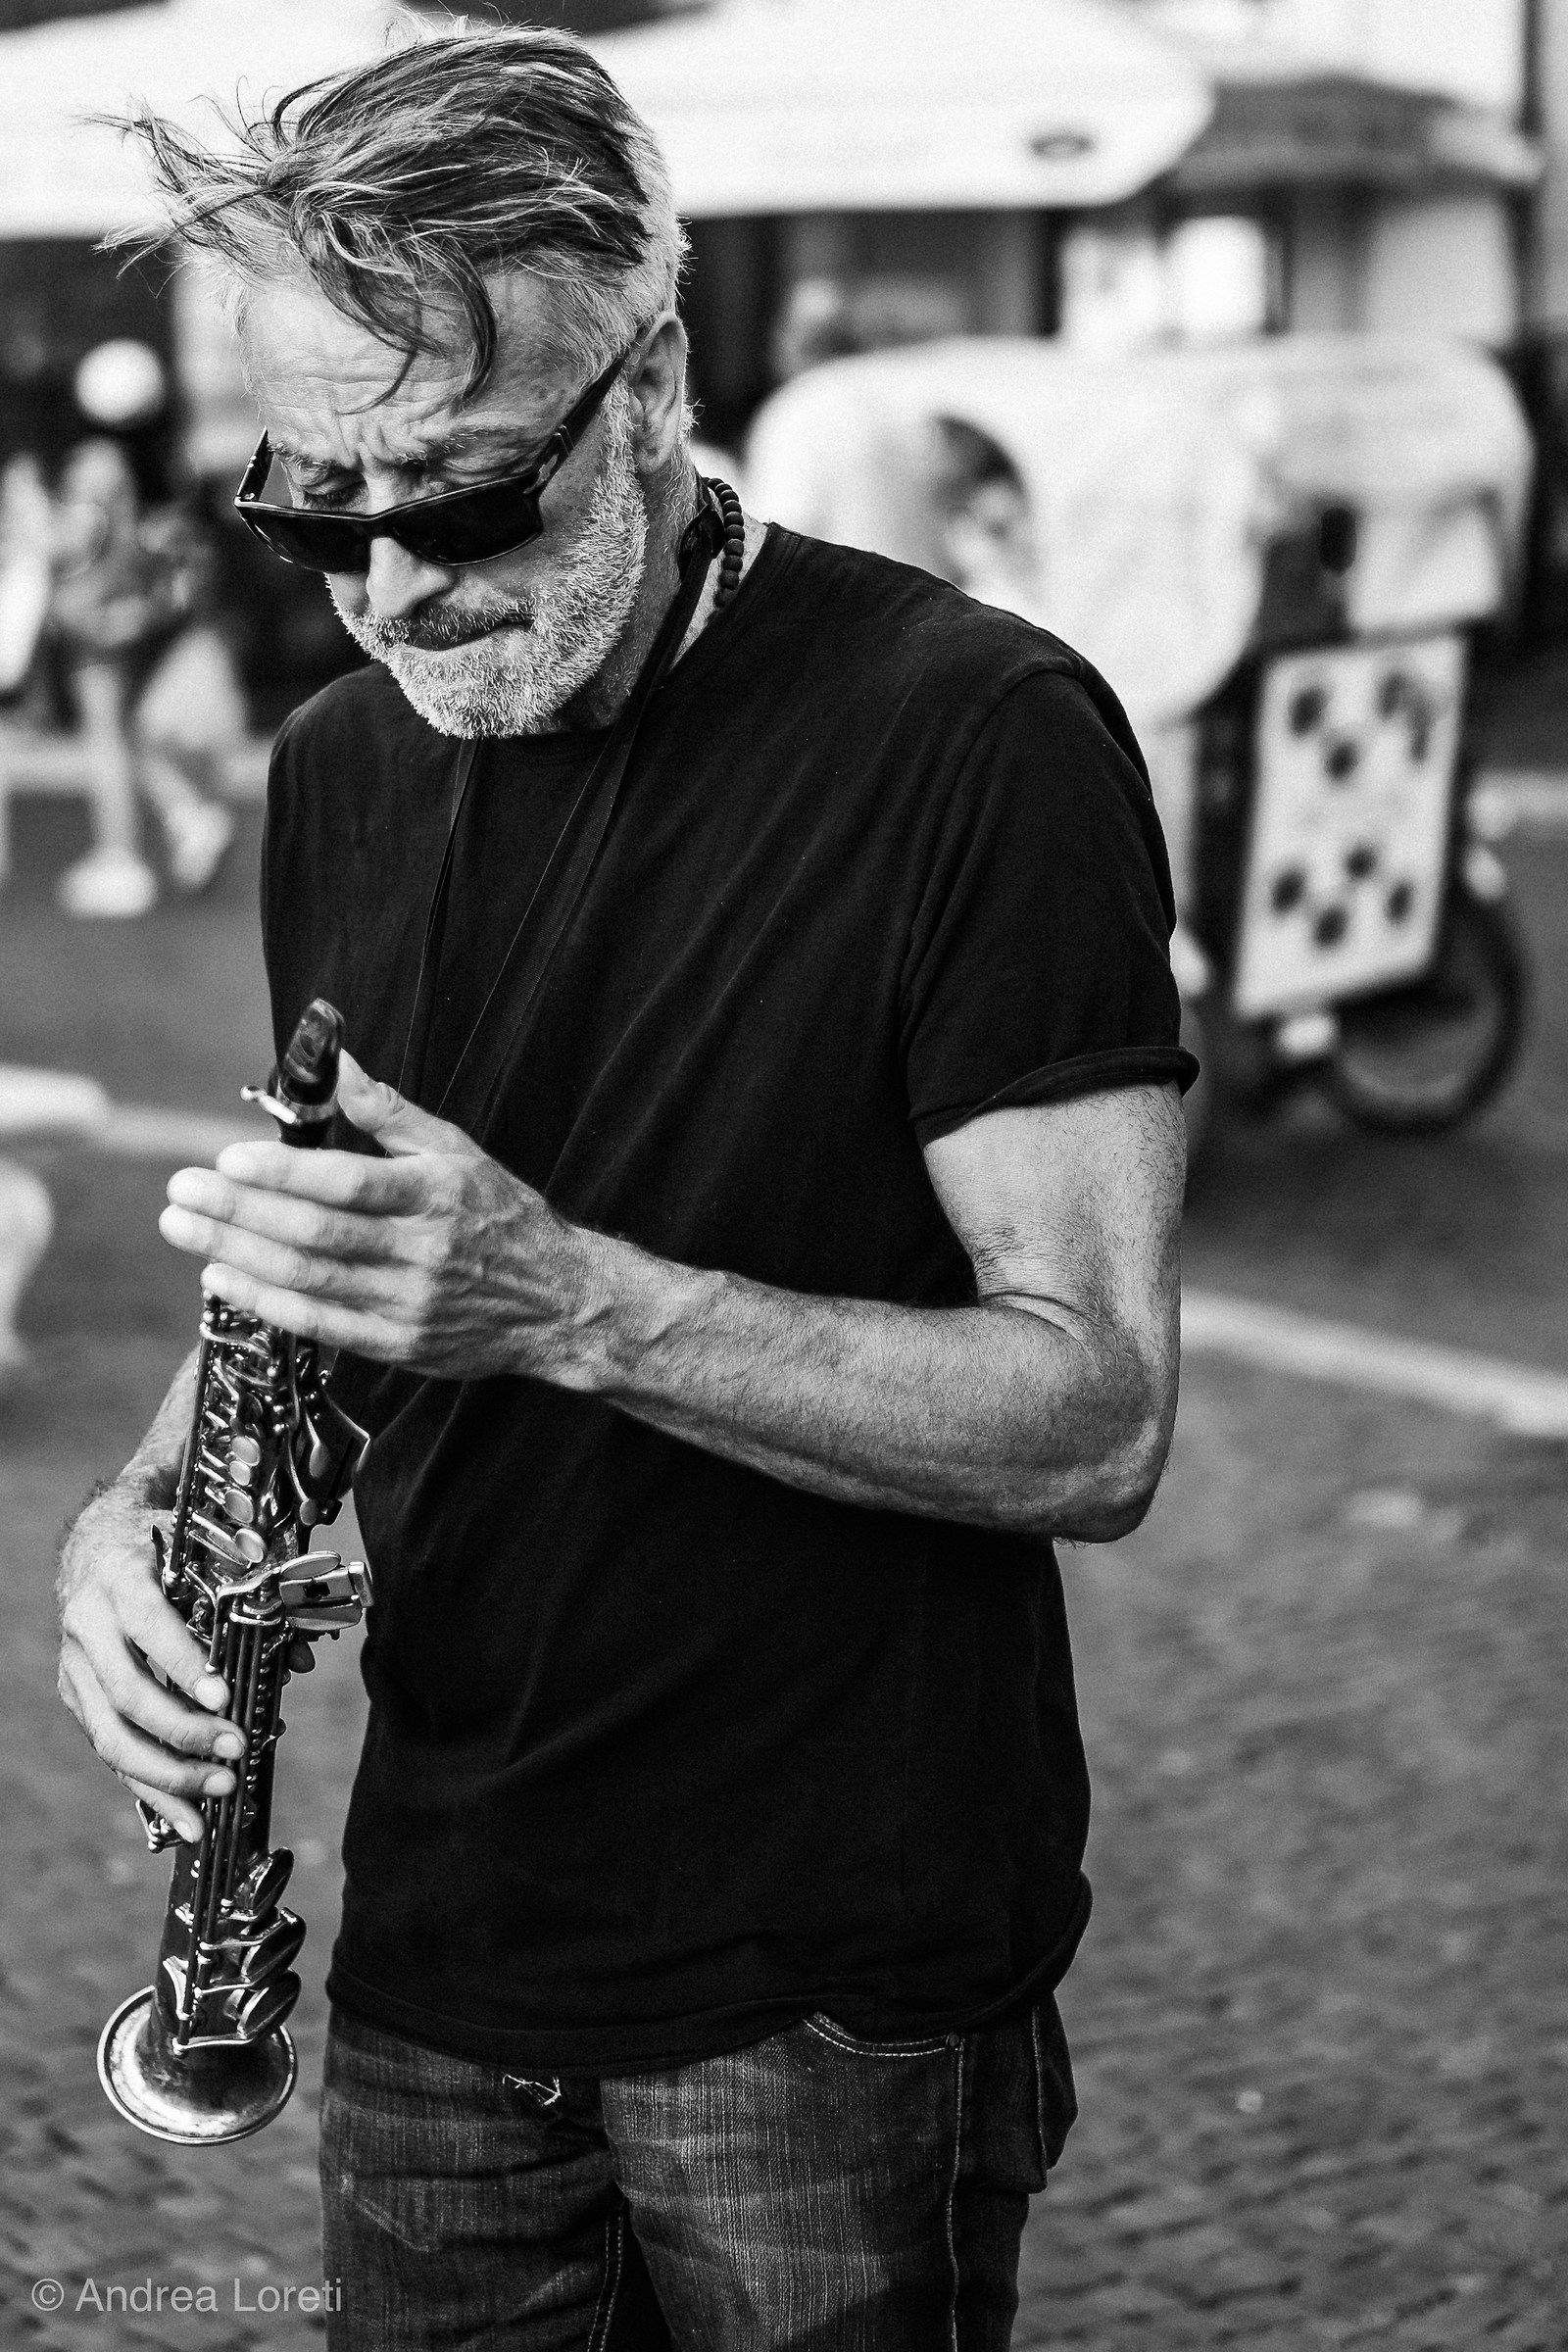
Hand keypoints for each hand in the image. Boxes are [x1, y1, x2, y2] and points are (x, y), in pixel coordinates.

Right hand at [57, 1485, 240, 1843]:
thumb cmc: (161, 1546)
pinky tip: (189, 1819)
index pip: (150, 1627)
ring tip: (220, 1792)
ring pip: (113, 1738)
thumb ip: (248, 1599)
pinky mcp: (79, 1701)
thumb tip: (299, 1661)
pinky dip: (152, 1790)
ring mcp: (77, 1670)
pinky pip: (113, 1753)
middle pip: (130, 1695)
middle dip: (186, 1732)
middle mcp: (89, 1628)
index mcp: (120, 1581)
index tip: (224, 1697)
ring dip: (170, 1775)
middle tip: (236, 1750)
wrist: (96, 1545)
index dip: (185, 1664)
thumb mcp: (199, 1551)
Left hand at [158, 1053, 603, 1383]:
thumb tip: (335, 1062)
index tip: (228, 1159)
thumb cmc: (499, 1215)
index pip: (350, 1182)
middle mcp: (423, 1250)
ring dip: (237, 1254)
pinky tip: (221, 1279)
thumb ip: (389, 1111)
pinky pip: (321, 1325)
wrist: (556, 1302)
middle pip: (316, 1232)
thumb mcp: (456, 1150)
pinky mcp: (399, 1344)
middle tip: (181, 1192)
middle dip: (239, 1213)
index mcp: (437, 1193)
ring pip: (310, 1278)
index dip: (284, 1173)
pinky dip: (266, 1303)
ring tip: (183, 1229)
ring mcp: (409, 1302)